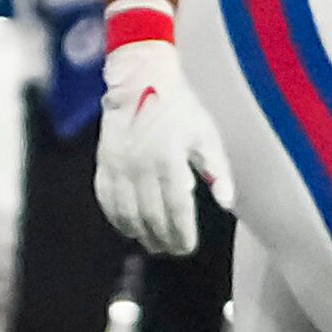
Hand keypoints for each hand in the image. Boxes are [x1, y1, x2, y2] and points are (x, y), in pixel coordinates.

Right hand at [95, 35, 235, 255]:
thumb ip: (217, 169)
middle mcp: (141, 166)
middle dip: (164, 239)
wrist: (141, 80)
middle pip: (152, 216)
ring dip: (141, 234)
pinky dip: (118, 220)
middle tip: (174, 250)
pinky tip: (129, 229)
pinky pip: (107, 201)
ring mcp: (119, 166)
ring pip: (127, 214)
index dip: (182, 233)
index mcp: (169, 159)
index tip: (188, 247)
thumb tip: (227, 202)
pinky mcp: (104, 164)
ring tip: (155, 244)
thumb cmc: (180, 107)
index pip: (176, 208)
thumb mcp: (206, 133)